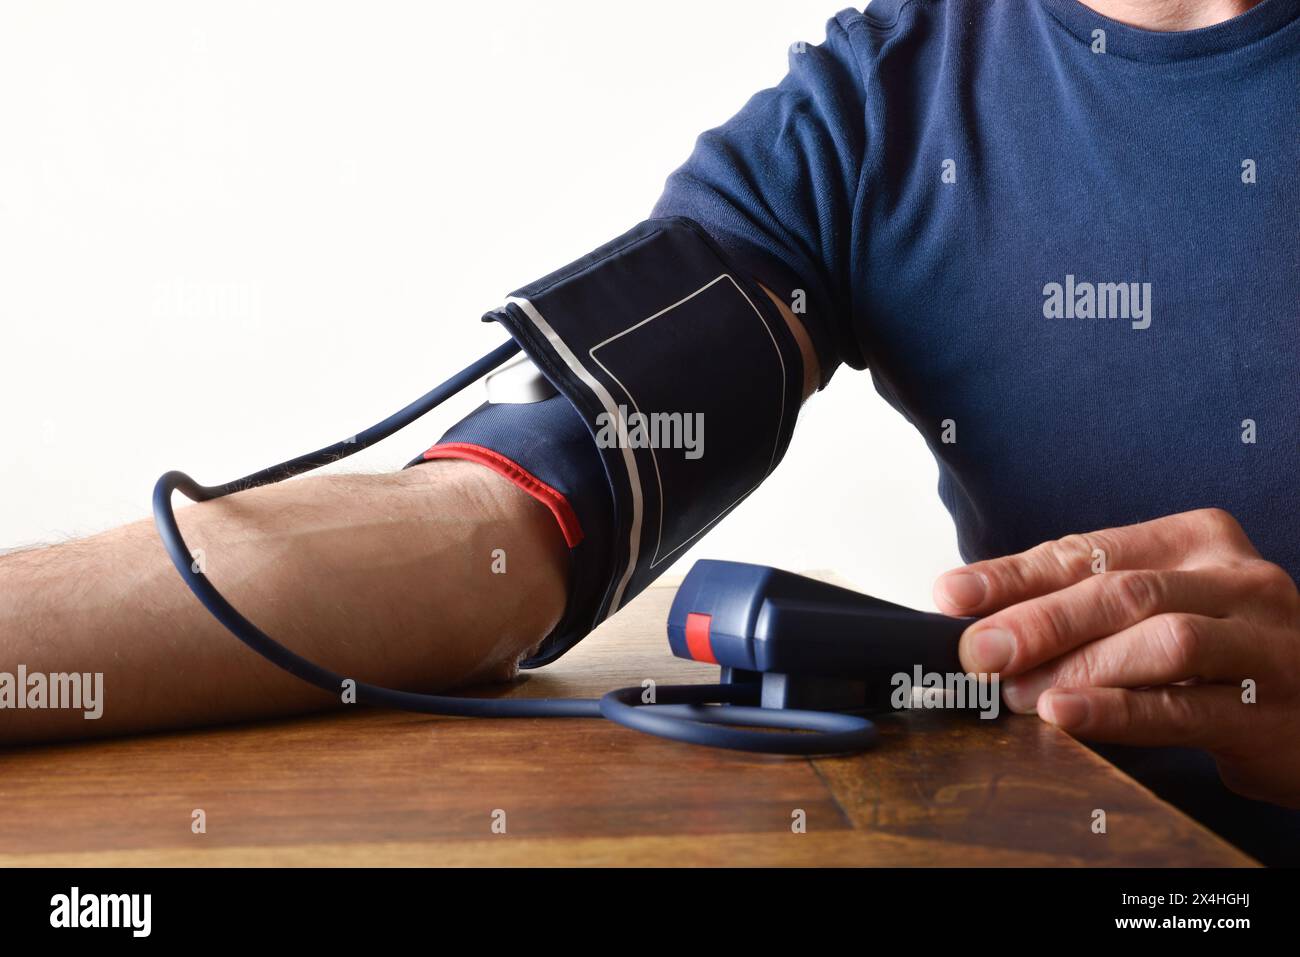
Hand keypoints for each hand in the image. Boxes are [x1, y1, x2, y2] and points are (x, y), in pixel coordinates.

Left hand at [933, 508, 1299, 807]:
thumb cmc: (1221, 653)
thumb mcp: (1158, 607)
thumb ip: (1081, 601)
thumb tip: (975, 612)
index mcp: (1197, 540)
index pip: (1088, 551)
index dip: (1013, 575)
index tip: (953, 596)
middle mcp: (1237, 579)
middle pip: (1121, 590)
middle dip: (1037, 620)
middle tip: (977, 651)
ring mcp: (1263, 642)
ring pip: (1158, 641)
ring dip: (1075, 667)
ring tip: (1015, 692)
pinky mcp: (1270, 709)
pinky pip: (1183, 706)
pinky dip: (1117, 710)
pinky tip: (1067, 714)